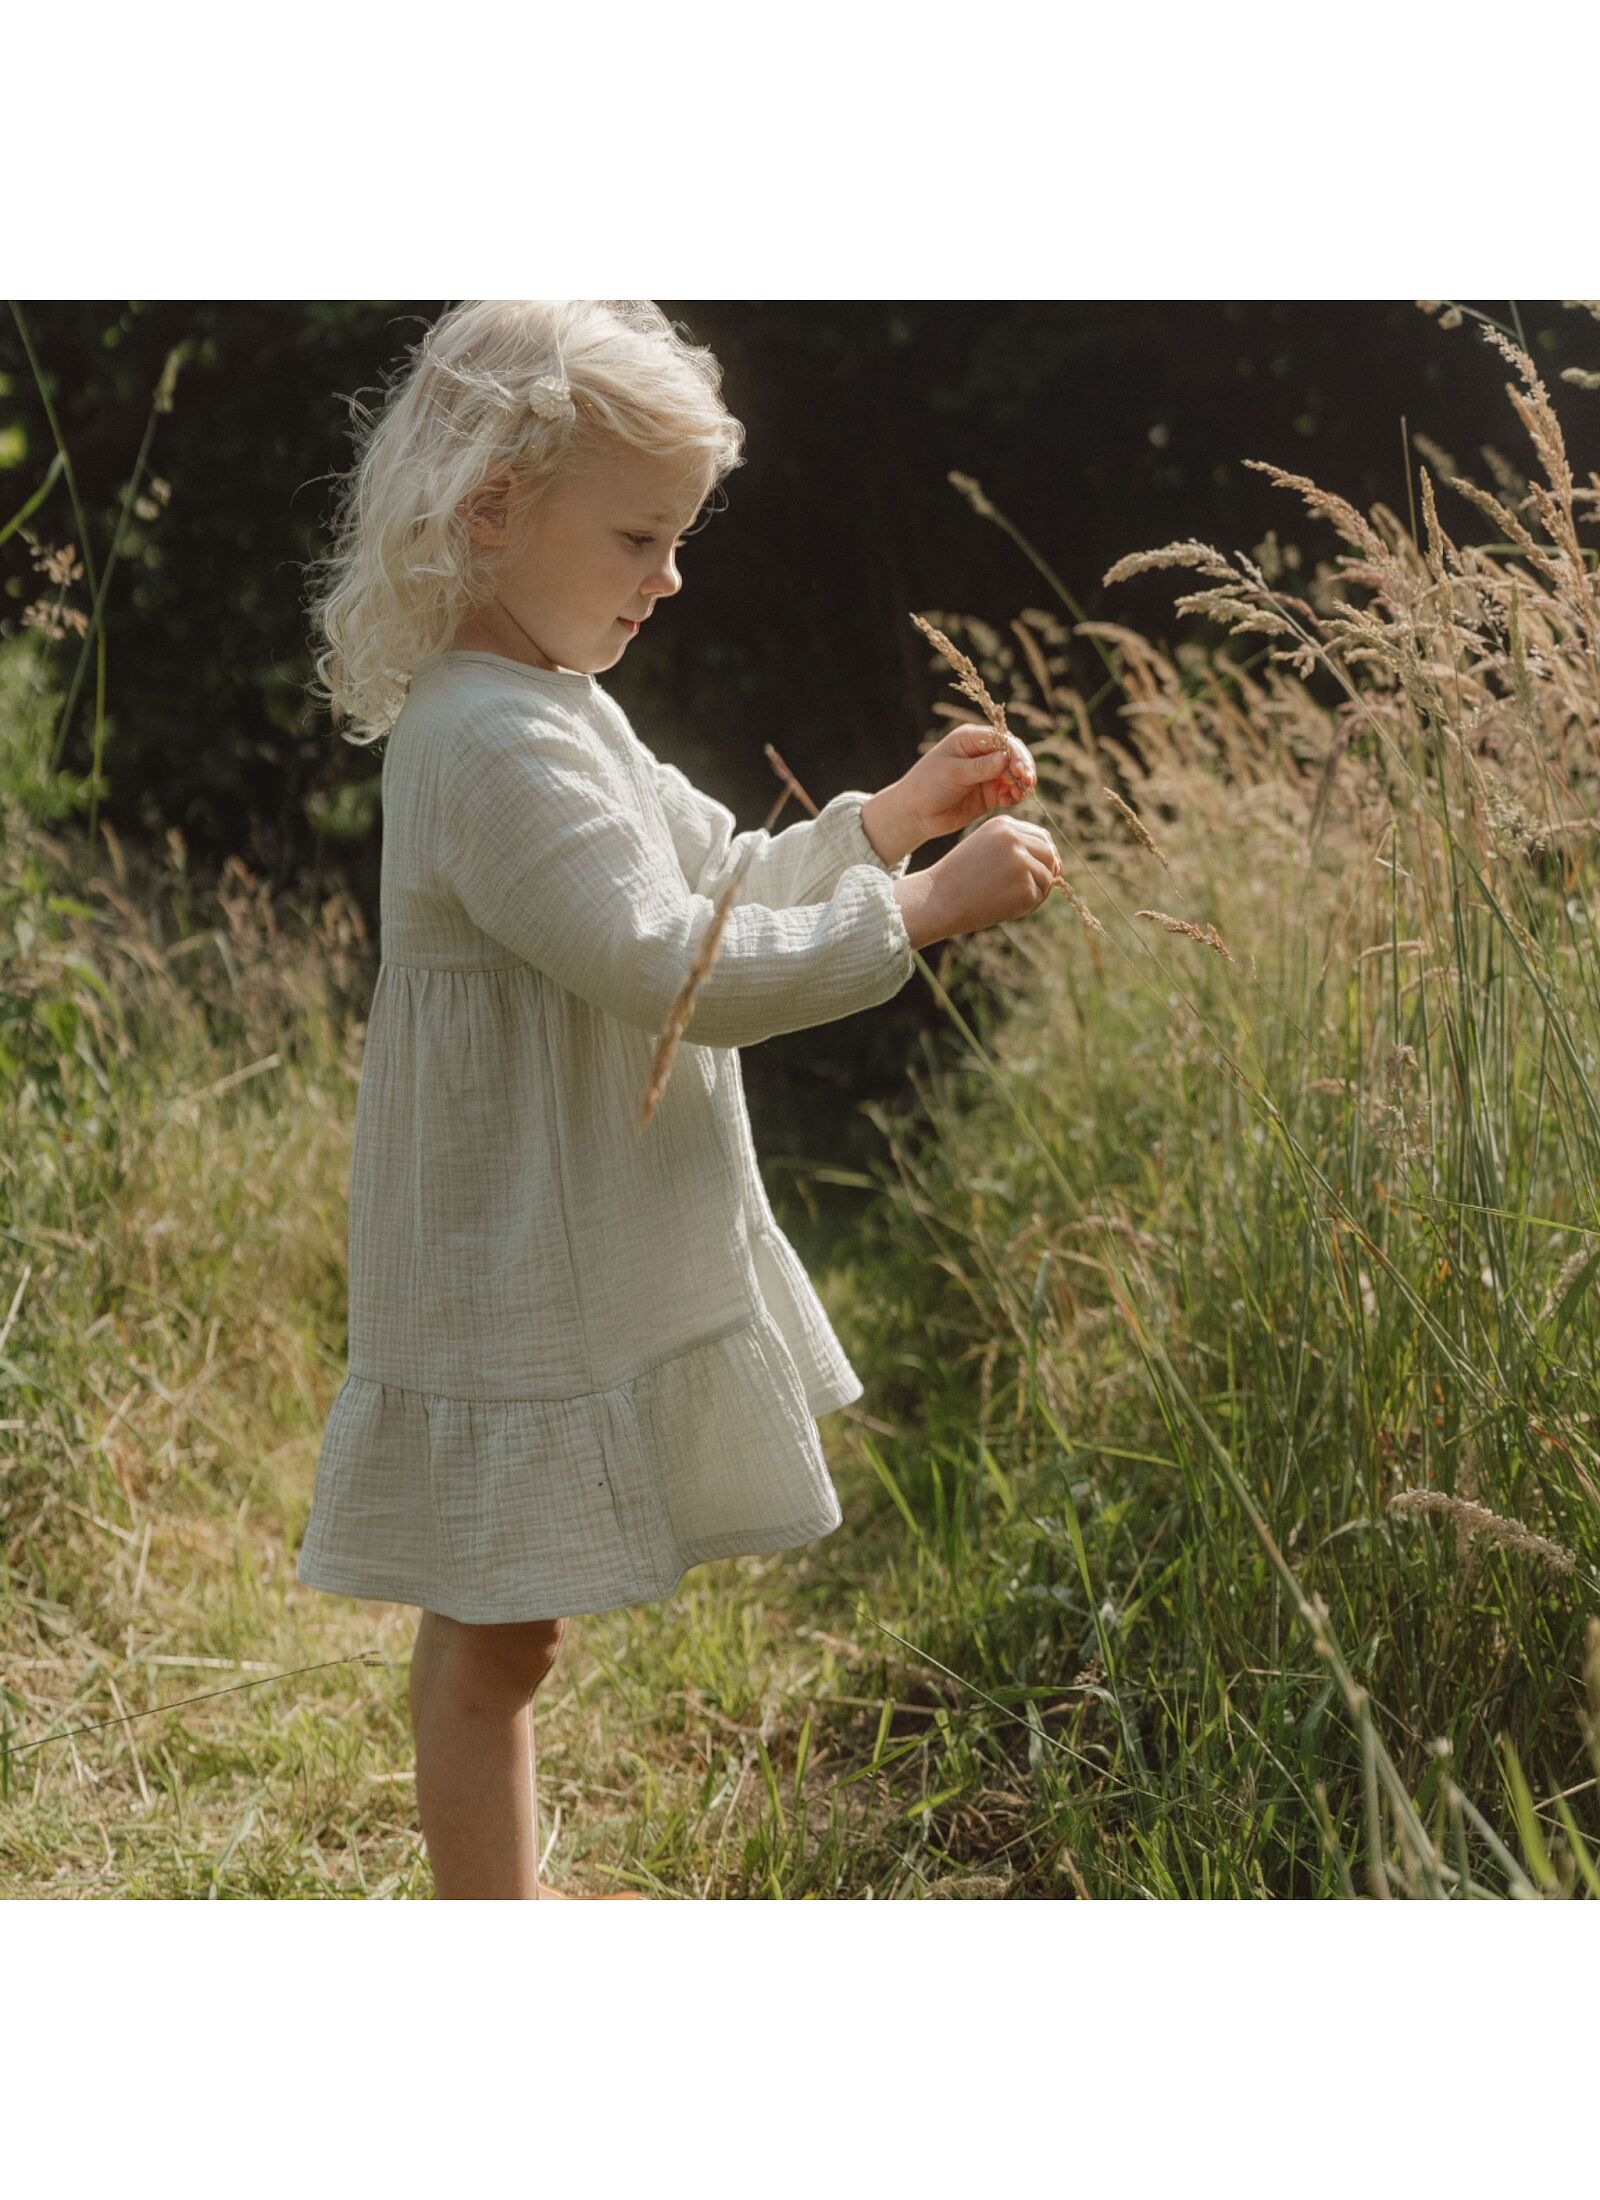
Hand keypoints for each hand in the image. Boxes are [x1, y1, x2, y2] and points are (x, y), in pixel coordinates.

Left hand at [899, 723, 1038, 842]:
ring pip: (1015, 774)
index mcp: (971, 739)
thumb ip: (979, 767)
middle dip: (1023, 767)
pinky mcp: (991, 793)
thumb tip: (1005, 758)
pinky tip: (1012, 800)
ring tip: (1020, 794)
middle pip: (1014, 755)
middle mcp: (983, 753)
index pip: (1002, 740)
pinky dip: (1016, 795)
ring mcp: (988, 773)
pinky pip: (1010, 792)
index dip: (1015, 753)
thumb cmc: (927, 786)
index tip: (1020, 770)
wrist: (915, 814)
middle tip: (1027, 782)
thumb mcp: (952, 773)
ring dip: (1022, 783)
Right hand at [910, 814, 1062, 944]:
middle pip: (1050, 854)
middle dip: (1047, 872)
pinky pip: (1038, 896)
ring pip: (1048, 877)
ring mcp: (1021, 861)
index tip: (1037, 872)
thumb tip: (1058, 865)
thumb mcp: (985, 850)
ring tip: (1009, 900)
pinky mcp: (1024, 885)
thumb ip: (1016, 849)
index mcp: (1004, 825)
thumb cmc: (959, 879)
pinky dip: (1027, 905)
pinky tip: (1005, 907)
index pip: (1041, 836)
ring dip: (1036, 891)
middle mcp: (1014, 838)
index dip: (1044, 855)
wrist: (937, 899)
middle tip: (1030, 890)